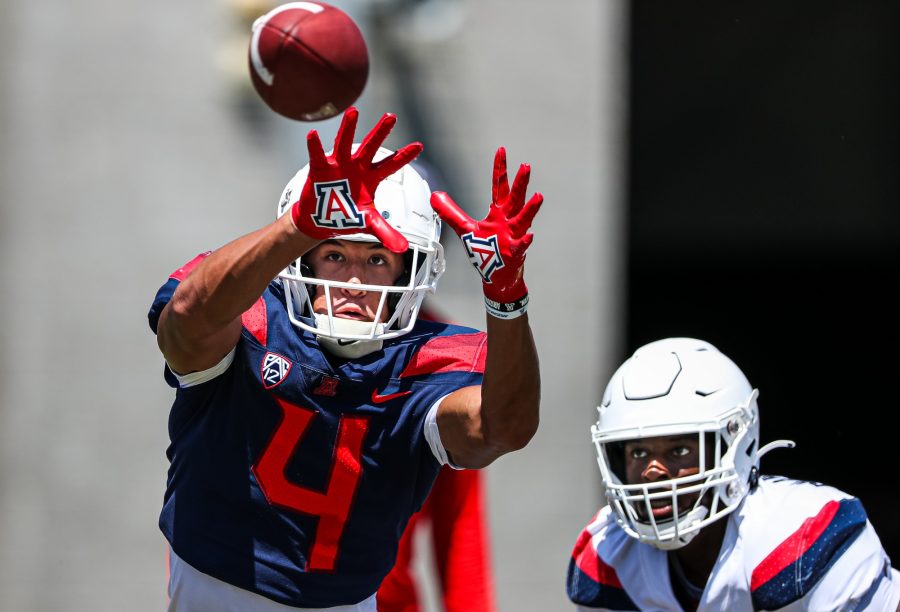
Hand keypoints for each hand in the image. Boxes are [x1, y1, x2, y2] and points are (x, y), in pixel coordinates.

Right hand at [289, 107, 421, 252]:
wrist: (322, 220)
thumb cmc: (345, 216)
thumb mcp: (368, 223)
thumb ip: (385, 231)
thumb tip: (402, 248)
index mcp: (371, 177)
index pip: (391, 164)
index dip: (405, 156)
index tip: (419, 146)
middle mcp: (357, 166)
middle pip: (372, 146)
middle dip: (381, 131)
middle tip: (392, 116)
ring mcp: (339, 164)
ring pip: (345, 142)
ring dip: (349, 128)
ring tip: (353, 112)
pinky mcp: (321, 168)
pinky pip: (317, 155)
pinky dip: (315, 146)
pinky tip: (313, 136)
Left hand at [431, 147, 542, 303]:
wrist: (496, 276)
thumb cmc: (485, 251)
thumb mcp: (465, 228)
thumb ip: (451, 212)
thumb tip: (435, 196)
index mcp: (498, 213)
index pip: (499, 186)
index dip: (500, 169)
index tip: (501, 150)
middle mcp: (508, 221)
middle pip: (515, 198)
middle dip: (520, 183)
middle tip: (526, 166)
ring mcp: (514, 236)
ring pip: (523, 220)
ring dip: (530, 209)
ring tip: (538, 196)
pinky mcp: (515, 252)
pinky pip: (522, 245)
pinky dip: (525, 241)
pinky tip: (530, 235)